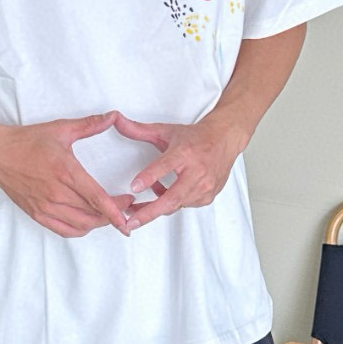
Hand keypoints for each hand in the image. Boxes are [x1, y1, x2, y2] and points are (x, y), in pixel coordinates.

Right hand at [0, 112, 132, 238]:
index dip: (115, 211)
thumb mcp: (60, 129)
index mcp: (65, 172)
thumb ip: (89, 125)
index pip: (96, 198)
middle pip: (92, 215)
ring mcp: (45, 206)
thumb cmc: (27, 141)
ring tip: (109, 215)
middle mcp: (56, 193)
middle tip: (125, 207)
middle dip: (113, 214)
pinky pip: (64, 230)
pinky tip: (87, 222)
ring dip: (98, 224)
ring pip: (80, 225)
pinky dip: (80, 230)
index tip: (129, 218)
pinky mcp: (36, 213)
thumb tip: (113, 116)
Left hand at [113, 112, 245, 230]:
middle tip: (130, 222)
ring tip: (136, 206)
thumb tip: (117, 121)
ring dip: (155, 208)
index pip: (164, 166)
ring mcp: (205, 186)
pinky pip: (183, 205)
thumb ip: (139, 130)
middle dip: (149, 212)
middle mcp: (197, 171)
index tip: (133, 187)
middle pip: (172, 197)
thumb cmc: (195, 137)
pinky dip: (170, 203)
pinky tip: (161, 193)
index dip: (148, 177)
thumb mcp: (166, 131)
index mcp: (185, 152)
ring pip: (176, 205)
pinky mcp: (208, 196)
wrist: (225, 140)